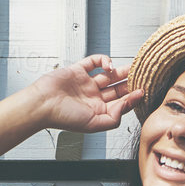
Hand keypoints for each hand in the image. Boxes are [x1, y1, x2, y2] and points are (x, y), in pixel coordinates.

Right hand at [30, 55, 145, 133]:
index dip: (132, 97)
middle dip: (130, 82)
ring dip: (121, 70)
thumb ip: (114, 118)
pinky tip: (108, 65)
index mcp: (97, 111)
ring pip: (109, 74)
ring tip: (133, 66)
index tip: (142, 91)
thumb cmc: (62, 117)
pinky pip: (94, 62)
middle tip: (141, 76)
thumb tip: (128, 104)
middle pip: (117, 88)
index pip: (120, 103)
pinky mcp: (78, 70)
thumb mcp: (94, 124)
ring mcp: (86, 83)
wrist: (42, 104)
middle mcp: (93, 97)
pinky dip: (103, 61)